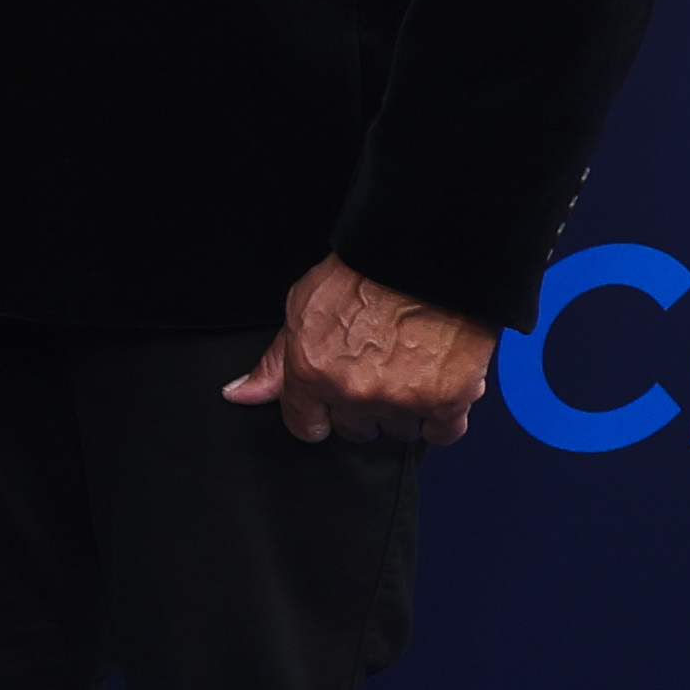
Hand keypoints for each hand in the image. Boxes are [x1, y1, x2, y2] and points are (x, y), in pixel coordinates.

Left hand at [228, 254, 491, 445]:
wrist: (425, 255)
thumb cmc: (365, 273)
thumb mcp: (301, 309)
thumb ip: (274, 362)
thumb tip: (240, 394)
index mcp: (313, 374)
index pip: (306, 427)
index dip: (318, 415)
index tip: (331, 404)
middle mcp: (354, 393)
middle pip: (355, 430)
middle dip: (362, 407)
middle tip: (376, 371)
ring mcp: (402, 400)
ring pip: (398, 431)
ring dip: (404, 410)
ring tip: (411, 370)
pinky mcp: (448, 400)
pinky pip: (443, 433)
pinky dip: (443, 417)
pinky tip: (440, 390)